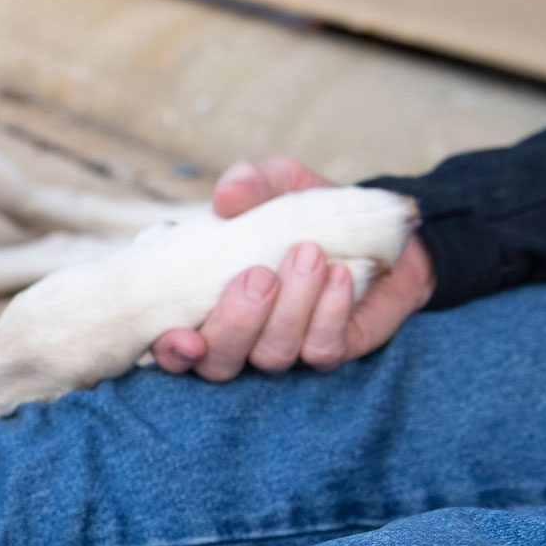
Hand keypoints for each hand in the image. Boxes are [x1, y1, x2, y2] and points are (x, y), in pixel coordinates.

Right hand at [152, 158, 434, 380]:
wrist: (375, 228)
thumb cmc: (307, 211)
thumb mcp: (279, 184)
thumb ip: (251, 183)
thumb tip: (227, 197)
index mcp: (203, 302)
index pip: (170, 346)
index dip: (171, 351)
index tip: (185, 336)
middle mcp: (237, 336)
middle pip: (218, 363)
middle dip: (237, 323)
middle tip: (261, 275)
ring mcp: (281, 348)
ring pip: (271, 356)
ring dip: (290, 309)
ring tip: (310, 255)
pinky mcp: (327, 350)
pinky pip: (320, 351)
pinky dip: (329, 313)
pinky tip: (340, 275)